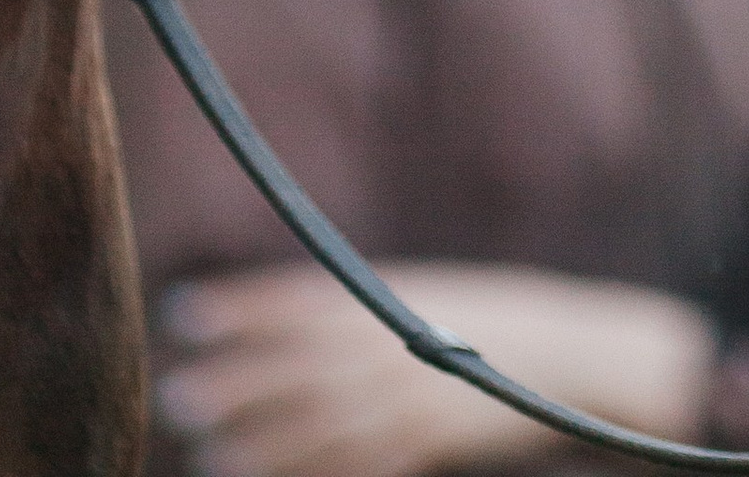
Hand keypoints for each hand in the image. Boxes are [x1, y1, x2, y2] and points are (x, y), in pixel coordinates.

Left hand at [155, 262, 716, 476]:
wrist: (573, 352)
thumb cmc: (486, 316)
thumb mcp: (422, 290)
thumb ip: (357, 303)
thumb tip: (280, 317)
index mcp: (391, 291)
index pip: (301, 296)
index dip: (242, 304)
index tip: (184, 311)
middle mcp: (396, 338)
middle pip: (300, 362)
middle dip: (236, 379)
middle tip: (176, 393)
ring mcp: (414, 393)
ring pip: (321, 422)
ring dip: (261, 440)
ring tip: (208, 451)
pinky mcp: (430, 441)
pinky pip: (362, 462)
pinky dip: (314, 473)